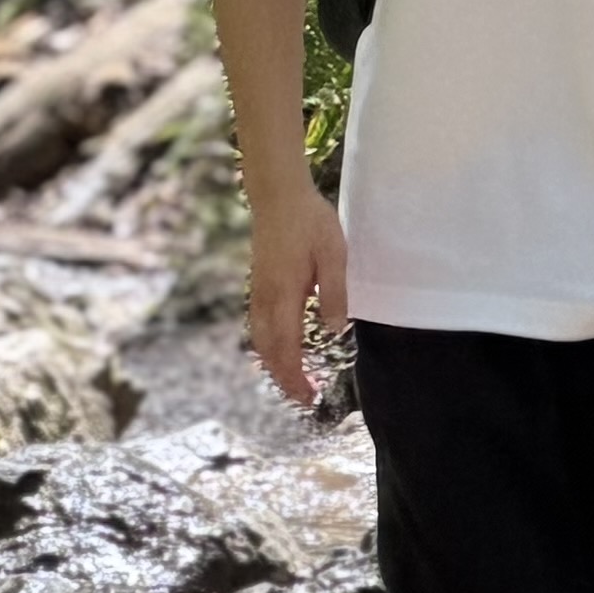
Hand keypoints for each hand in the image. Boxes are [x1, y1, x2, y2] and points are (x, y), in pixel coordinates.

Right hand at [249, 183, 354, 410]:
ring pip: (260, 340)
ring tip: (294, 380)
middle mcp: (266, 298)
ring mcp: (259, 291)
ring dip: (275, 365)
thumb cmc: (310, 221)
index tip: (310, 397)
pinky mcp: (259, 284)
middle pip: (268, 351)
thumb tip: (335, 329)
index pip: (287, 349)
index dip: (296, 377)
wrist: (278, 194)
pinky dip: (268, 347)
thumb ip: (334, 292)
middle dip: (284, 379)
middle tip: (305, 398)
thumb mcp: (333, 254)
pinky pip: (258, 326)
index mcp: (285, 295)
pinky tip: (281, 349)